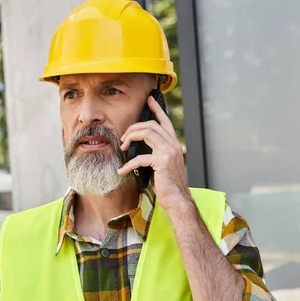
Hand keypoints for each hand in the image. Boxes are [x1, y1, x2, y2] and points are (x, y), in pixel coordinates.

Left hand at [118, 95, 192, 212]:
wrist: (177, 200)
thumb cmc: (168, 185)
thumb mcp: (163, 165)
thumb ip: (156, 154)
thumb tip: (141, 149)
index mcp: (174, 144)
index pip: (165, 122)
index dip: (157, 110)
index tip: (149, 100)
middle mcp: (173, 145)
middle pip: (151, 125)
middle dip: (133, 128)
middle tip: (123, 138)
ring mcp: (169, 152)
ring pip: (146, 133)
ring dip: (130, 138)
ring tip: (122, 147)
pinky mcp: (162, 162)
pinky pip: (140, 157)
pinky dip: (128, 164)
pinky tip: (122, 171)